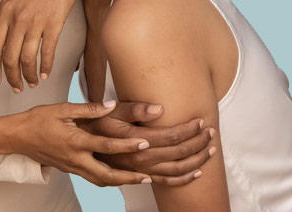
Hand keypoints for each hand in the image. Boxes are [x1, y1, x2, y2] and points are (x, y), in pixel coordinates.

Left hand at [0, 0, 93, 89]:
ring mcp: (36, 20)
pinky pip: (47, 51)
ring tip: (31, 83)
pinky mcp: (55, 22)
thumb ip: (3, 19)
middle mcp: (17, 17)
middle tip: (15, 88)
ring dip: (28, 75)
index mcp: (4, 10)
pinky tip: (45, 74)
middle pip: (8, 57)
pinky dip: (45, 66)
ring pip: (27, 58)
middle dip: (11, 77)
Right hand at [5, 101, 160, 186]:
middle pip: (106, 175)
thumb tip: (111, 104)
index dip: (127, 145)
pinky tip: (120, 177)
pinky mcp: (70, 169)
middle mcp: (75, 159)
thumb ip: (89, 109)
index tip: (145, 143)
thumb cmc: (38, 120)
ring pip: (100, 181)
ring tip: (140, 180)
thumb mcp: (63, 109)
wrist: (17, 137)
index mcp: (75, 142)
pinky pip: (92, 178)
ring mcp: (72, 167)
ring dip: (121, 182)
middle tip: (148, 177)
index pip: (107, 146)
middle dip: (129, 178)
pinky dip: (108, 180)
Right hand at [83, 101, 216, 184]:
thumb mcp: (112, 112)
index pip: (171, 136)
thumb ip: (136, 110)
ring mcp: (140, 171)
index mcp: (135, 141)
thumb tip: (160, 108)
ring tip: (211, 150)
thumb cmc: (97, 125)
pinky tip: (197, 172)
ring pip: (176, 170)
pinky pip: (166, 182)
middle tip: (210, 132)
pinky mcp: (139, 176)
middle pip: (178, 154)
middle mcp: (139, 160)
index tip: (201, 121)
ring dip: (196, 161)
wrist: (80, 145)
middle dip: (198, 143)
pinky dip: (184, 179)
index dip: (189, 129)